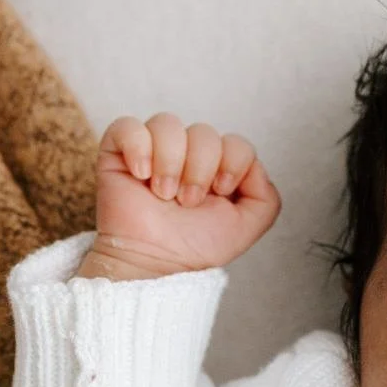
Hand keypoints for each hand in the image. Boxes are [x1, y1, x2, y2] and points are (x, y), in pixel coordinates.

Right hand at [86, 112, 282, 275]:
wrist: (157, 263)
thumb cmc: (196, 247)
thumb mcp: (246, 228)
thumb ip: (266, 198)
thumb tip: (254, 166)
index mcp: (217, 167)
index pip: (235, 142)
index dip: (232, 163)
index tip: (220, 191)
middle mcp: (187, 154)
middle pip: (204, 132)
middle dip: (200, 170)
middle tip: (187, 201)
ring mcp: (153, 150)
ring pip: (168, 123)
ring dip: (170, 162)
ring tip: (163, 194)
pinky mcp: (119, 151)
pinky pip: (128, 126)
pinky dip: (138, 148)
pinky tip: (141, 176)